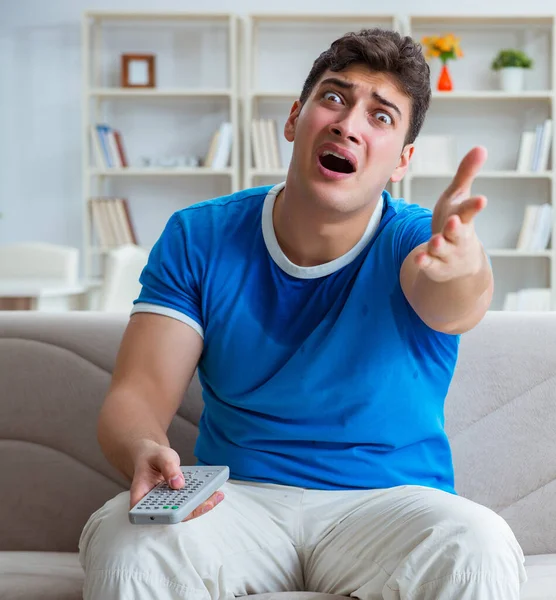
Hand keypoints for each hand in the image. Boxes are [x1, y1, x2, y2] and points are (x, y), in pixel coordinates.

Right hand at [129, 439, 223, 520]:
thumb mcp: (160, 456)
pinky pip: (189, 501)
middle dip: (192, 510)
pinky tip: (215, 491)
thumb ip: (168, 467)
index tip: (183, 510)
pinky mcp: (177, 500)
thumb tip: (178, 484)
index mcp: (141, 497)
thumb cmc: (153, 456)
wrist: (153, 456)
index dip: (166, 516)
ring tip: (217, 495)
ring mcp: (166, 504)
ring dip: (201, 505)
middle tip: (209, 502)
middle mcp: (153, 505)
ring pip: (184, 510)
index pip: (152, 513)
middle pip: (173, 514)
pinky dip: (202, 497)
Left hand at [414, 146, 487, 282]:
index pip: (469, 211)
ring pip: (443, 249)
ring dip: (439, 245)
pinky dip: (425, 261)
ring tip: (435, 241)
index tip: (482, 199)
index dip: (474, 206)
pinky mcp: (435, 266)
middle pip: (458, 232)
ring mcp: (447, 253)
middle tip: (453, 222)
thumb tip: (481, 147)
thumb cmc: (456, 222)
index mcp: (463, 218)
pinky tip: (418, 258)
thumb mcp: (459, 198)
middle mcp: (458, 237)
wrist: (459, 263)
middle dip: (456, 228)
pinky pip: (429, 264)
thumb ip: (466, 175)